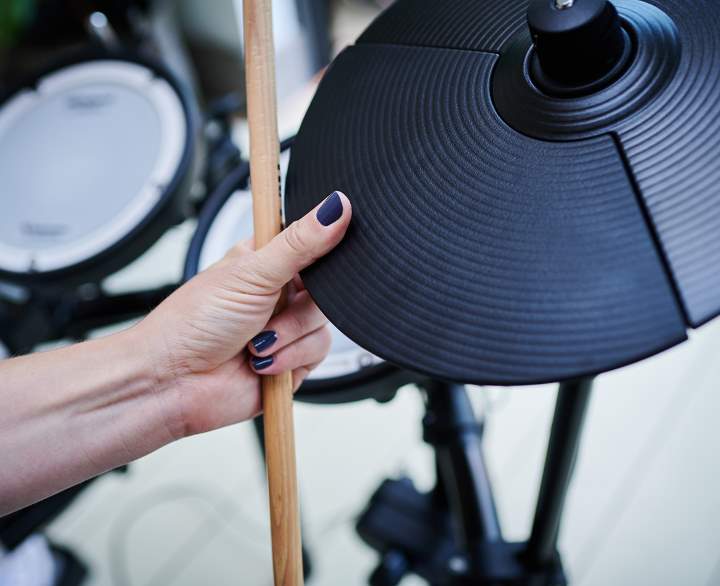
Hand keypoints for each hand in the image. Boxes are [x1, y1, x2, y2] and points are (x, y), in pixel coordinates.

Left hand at [138, 191, 350, 436]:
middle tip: (270, 309)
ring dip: (289, 336)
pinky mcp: (292, 361)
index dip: (321, 251)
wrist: (173, 381)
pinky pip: (317, 353)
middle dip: (298, 307)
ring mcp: (286, 327)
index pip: (313, 243)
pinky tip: (261, 363)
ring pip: (322, 324)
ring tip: (255, 342)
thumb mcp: (251, 273)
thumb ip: (299, 243)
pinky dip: (289, 359)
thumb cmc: (191, 323)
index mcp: (266, 261)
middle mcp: (279, 293)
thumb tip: (335, 208)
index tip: (312, 263)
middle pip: (326, 289)